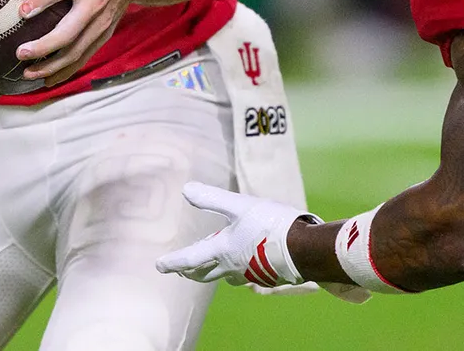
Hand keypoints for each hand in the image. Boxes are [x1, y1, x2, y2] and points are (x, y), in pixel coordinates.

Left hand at [2, 0, 142, 86]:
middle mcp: (96, 2)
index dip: (42, 1)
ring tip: (28, 73)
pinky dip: (66, 70)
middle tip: (20, 53)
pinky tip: (46, 80)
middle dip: (45, 46)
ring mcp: (102, 21)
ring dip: (53, 65)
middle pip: (70, 31)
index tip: (21, 12)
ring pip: (78, 51)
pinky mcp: (105, 33)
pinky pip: (85, 56)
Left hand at [155, 182, 315, 288]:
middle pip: (206, 273)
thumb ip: (212, 199)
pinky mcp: (267, 274)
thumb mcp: (239, 206)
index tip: (158, 266)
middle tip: (181, 271)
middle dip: (192, 272)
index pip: (191, 259)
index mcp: (223, 251)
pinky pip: (246, 274)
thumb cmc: (270, 225)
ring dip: (215, 271)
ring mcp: (251, 273)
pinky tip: (245, 263)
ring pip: (227, 275)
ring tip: (212, 265)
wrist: (305, 249)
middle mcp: (233, 266)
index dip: (173, 261)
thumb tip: (186, 190)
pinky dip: (238, 269)